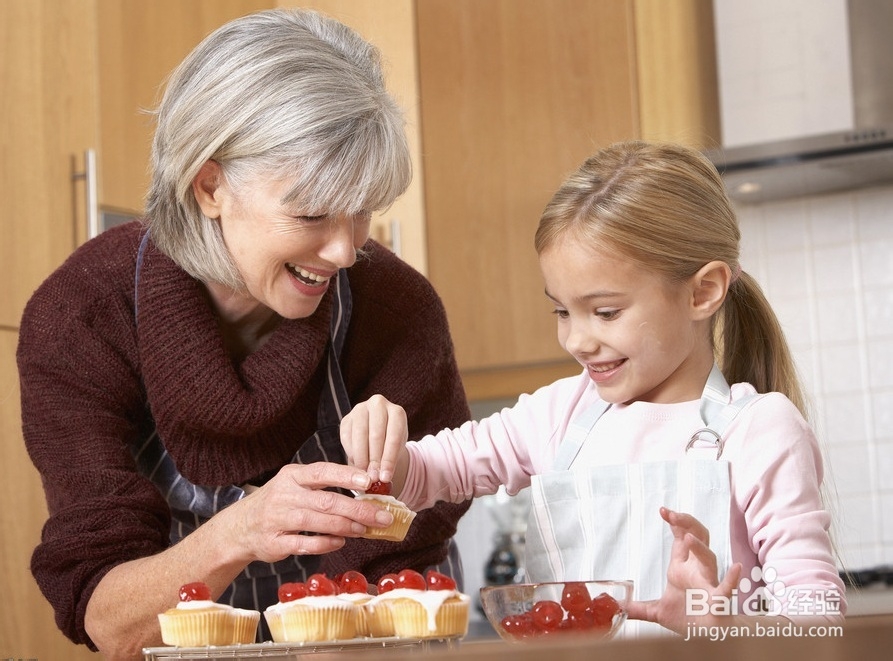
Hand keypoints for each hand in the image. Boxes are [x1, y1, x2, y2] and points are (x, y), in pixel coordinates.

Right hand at [223, 462, 392, 562]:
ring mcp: (278, 519)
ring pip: (318, 522)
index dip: (346, 475)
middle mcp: (285, 495)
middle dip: (359, 510)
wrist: (239, 527)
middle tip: (383, 517)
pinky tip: (341, 542)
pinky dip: (326, 544)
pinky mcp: (275, 543)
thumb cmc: (278, 502)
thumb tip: (365, 491)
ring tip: (366, 530)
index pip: (322, 472)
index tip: (369, 481)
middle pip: (327, 501)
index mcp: (292, 476)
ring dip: (347, 527)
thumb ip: (323, 486)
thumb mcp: (295, 485)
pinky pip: (306, 544)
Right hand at [339, 394, 409, 486]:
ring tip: (363, 474)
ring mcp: (361, 409)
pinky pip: (347, 437)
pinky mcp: (347, 418)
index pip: (394, 437)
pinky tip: (356, 464)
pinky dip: (351, 453)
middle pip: (376, 435)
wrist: (378, 435)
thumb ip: (389, 462)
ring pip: (360, 435)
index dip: (389, 459)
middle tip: (373, 478)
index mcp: (397, 412)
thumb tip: (380, 478)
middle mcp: (379, 404)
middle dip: (374, 460)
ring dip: (361, 458)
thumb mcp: (396, 450)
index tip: (385, 477)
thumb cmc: (390, 444)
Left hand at [626, 507, 740, 633]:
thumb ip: (639, 608)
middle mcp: (696, 570)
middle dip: (687, 524)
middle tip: (673, 515)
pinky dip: (731, 579)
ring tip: (688, 538)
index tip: (663, 510)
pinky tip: (736, 568)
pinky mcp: (719, 601)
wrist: (707, 638)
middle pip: (697, 538)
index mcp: (682, 568)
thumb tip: (619, 606)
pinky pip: (727, 588)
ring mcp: (709, 583)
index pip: (680, 538)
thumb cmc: (688, 619)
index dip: (675, 522)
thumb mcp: (658, 611)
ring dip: (700, 548)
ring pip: (709, 558)